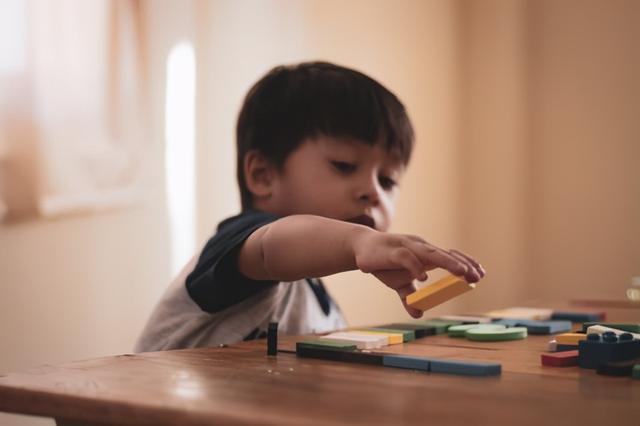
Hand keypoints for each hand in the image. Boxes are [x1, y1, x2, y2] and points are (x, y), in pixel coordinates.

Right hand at [352, 230, 485, 316]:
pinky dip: (416, 267)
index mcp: (424, 254)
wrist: (359, 248)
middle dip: (463, 265)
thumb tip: (418, 314)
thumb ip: (409, 297)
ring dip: (448, 262)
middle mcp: (420, 248)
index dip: (465, 264)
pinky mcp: (393, 251)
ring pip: (431, 253)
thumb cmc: (383, 263)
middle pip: (445, 254)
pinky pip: (408, 258)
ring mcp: (407, 247)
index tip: (480, 275)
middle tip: (477, 276)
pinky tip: (424, 278)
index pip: (450, 256)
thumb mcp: (398, 284)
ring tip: (462, 272)